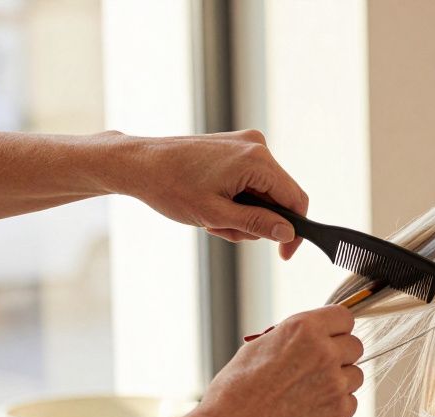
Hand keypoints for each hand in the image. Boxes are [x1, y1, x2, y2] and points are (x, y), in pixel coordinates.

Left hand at [107, 129, 309, 259]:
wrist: (138, 163)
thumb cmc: (171, 187)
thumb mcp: (216, 215)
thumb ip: (257, 224)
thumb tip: (288, 233)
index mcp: (257, 160)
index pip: (296, 199)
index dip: (295, 230)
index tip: (285, 253)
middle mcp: (256, 146)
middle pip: (279, 197)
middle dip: (257, 221)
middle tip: (223, 229)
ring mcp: (244, 145)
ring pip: (263, 193)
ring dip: (242, 213)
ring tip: (210, 217)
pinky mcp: (233, 148)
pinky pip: (249, 181)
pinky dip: (235, 199)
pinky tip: (210, 202)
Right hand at [186, 304, 364, 416]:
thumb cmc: (237, 390)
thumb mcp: (259, 346)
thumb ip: (294, 338)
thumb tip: (315, 336)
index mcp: (304, 329)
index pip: (344, 317)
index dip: (336, 328)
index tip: (330, 337)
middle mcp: (324, 352)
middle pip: (355, 345)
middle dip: (339, 354)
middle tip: (318, 367)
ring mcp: (335, 383)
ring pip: (355, 374)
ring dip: (340, 380)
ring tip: (310, 390)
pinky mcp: (340, 411)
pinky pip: (351, 400)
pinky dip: (336, 404)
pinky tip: (311, 408)